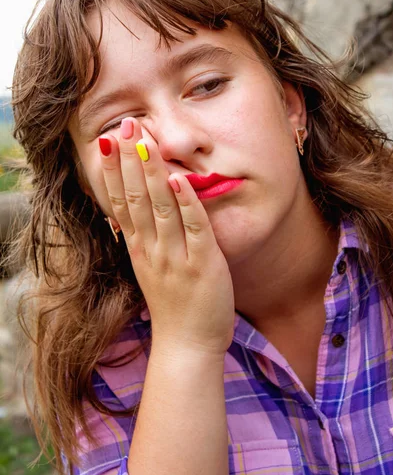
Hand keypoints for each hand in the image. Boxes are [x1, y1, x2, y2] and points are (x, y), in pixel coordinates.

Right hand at [99, 117, 234, 356]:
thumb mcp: (151, 268)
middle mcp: (152, 250)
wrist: (187, 346)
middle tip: (124, 127)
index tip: (107, 141)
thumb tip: (133, 210)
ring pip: (159, 208)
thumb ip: (144, 238)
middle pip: (135, 199)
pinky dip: (186, 203)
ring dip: (150, 174)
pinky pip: (194, 229)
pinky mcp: (202, 265)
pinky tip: (179, 179)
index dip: (112, 171)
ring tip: (144, 143)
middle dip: (129, 161)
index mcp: (139, 248)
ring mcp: (175, 258)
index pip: (120, 202)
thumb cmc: (173, 305)